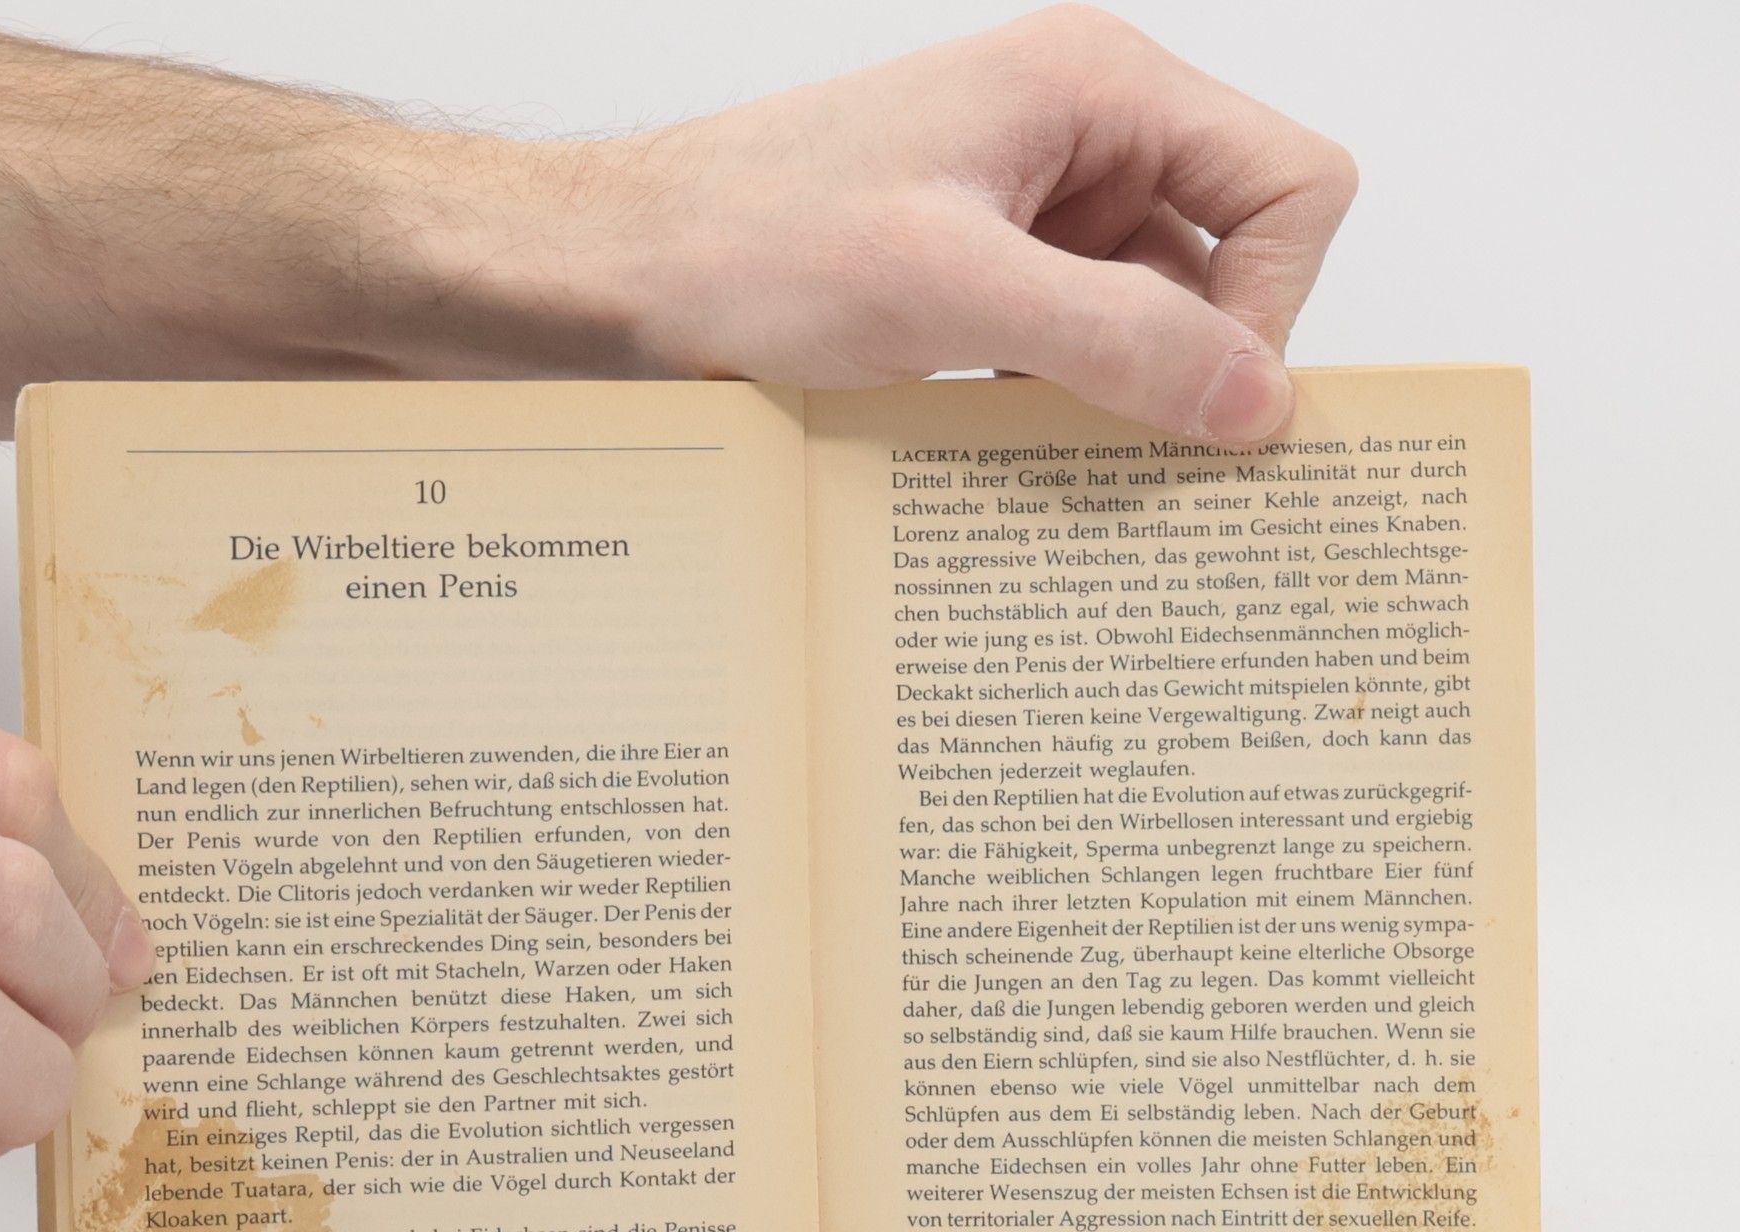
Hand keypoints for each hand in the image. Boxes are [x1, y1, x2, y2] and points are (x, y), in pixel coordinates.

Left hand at [601, 6, 1356, 442]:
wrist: (628, 275)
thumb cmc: (750, 242)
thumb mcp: (945, 290)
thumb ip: (1114, 337)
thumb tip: (1256, 399)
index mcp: (1098, 90)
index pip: (1289, 188)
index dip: (1272, 305)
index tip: (1202, 404)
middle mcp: (1084, 139)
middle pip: (1229, 263)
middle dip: (1193, 365)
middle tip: (1136, 455)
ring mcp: (1036, 211)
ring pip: (1150, 322)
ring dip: (1119, 397)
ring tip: (1047, 451)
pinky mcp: (989, 276)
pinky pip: (1077, 350)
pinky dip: (1062, 406)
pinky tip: (1006, 446)